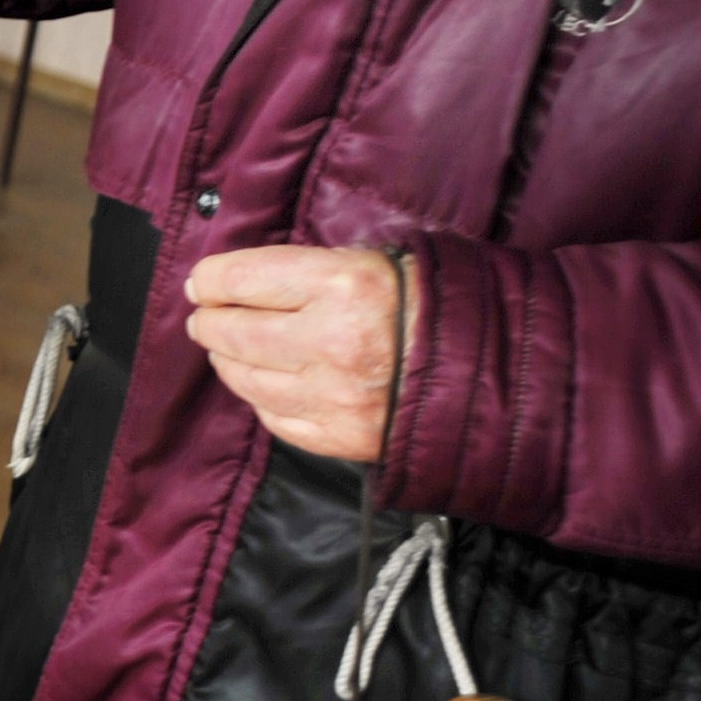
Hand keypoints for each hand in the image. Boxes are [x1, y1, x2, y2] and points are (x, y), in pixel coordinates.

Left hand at [183, 245, 420, 463]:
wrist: (499, 371)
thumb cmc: (436, 305)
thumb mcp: (379, 263)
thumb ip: (313, 271)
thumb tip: (249, 281)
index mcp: (341, 286)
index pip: (243, 279)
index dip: (211, 280)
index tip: (201, 283)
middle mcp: (329, 342)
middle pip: (234, 332)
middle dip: (211, 322)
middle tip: (206, 318)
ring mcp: (333, 397)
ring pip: (248, 379)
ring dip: (229, 361)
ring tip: (227, 349)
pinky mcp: (342, 438)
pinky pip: (277, 419)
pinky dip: (263, 400)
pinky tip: (266, 385)